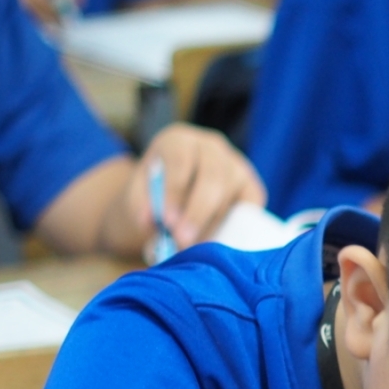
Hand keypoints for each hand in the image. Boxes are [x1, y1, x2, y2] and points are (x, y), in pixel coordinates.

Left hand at [109, 124, 265, 254]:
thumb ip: (140, 206)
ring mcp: (235, 164)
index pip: (180, 160)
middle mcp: (210, 147)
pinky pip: (249, 207)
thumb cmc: (154, 194)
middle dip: (198, 213)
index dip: (174, 190)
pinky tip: (215, 239)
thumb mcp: (138, 196)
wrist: (175, 195)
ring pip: (230, 194)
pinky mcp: (251, 187)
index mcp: (177, 141)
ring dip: (212, 224)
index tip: (167, 221)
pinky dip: (235, 225)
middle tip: (183, 241)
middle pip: (212, 176)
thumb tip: (149, 223)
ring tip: (194, 246)